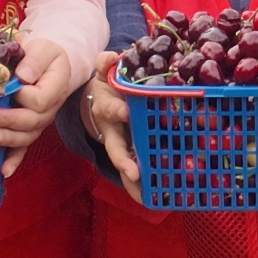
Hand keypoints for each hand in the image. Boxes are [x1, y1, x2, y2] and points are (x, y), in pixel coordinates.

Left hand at [0, 35, 73, 175]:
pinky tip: (3, 172)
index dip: (24, 96)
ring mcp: (40, 121)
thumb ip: (35, 59)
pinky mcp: (29, 129)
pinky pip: (23, 148)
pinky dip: (13, 160)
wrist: (50, 64)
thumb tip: (22, 76)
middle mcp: (50, 108)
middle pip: (32, 121)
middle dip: (8, 121)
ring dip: (7, 139)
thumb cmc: (44, 55)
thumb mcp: (43, 49)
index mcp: (56, 86)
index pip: (40, 99)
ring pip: (26, 137)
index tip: (11, 86)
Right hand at [83, 54, 141, 202]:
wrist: (99, 101)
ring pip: (125, 167)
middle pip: (115, 149)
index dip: (117, 111)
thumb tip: (112, 56)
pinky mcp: (131, 154)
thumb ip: (105, 63)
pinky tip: (159, 202)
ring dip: (133, 182)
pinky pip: (136, 173)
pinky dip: (143, 189)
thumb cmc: (107, 85)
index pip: (111, 110)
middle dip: (124, 161)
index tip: (126, 111)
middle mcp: (112, 132)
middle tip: (134, 173)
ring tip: (146, 198)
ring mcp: (120, 145)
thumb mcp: (103, 71)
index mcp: (107, 109)